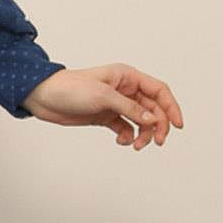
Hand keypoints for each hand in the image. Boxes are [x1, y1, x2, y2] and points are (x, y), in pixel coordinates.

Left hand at [21, 65, 182, 148]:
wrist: (44, 97)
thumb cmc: (70, 88)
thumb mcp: (103, 96)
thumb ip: (129, 108)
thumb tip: (152, 119)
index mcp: (127, 77)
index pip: (159, 90)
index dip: (171, 107)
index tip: (178, 125)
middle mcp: (124, 89)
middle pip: (153, 108)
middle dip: (158, 125)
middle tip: (157, 142)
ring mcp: (115, 104)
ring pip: (140, 120)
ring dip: (143, 134)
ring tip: (135, 145)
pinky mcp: (105, 116)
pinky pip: (125, 128)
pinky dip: (127, 136)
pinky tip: (121, 141)